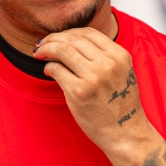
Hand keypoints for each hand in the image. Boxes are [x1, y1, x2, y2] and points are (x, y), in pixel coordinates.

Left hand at [34, 27, 157, 162]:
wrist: (125, 133)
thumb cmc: (120, 105)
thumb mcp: (122, 73)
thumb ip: (104, 56)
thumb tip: (71, 41)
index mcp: (120, 56)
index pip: (88, 32)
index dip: (68, 32)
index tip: (58, 37)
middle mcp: (108, 63)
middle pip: (73, 38)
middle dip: (53, 38)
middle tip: (42, 44)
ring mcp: (93, 77)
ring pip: (62, 50)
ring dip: (46, 49)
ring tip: (39, 53)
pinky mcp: (79, 92)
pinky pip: (56, 69)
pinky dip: (48, 67)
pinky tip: (48, 71)